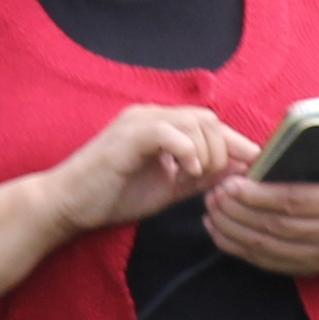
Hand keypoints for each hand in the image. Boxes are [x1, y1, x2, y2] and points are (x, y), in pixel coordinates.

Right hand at [41, 103, 236, 231]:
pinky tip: (183, 174)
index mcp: (161, 125)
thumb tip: (239, 172)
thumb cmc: (111, 196)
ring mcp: (139, 121)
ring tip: (194, 178)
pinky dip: (187, 153)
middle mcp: (152, 115)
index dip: (236, 145)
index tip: (252, 168)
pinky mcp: (129, 134)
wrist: (66, 204)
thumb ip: (201, 176)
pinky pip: (171, 132)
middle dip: (222, 152)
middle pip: (209, 120)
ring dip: (206, 155)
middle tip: (212, 180)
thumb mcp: (168, 187)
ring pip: (196, 123)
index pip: (210, 124)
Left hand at [202, 168, 318, 278]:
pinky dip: (236, 247)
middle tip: (215, 192)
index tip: (232, 183)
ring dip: (232, 228)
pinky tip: (218, 229)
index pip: (295, 200)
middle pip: (276, 225)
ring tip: (212, 207)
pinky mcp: (307, 268)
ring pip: (266, 246)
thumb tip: (299, 125)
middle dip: (239, 210)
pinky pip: (264, 261)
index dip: (259, 195)